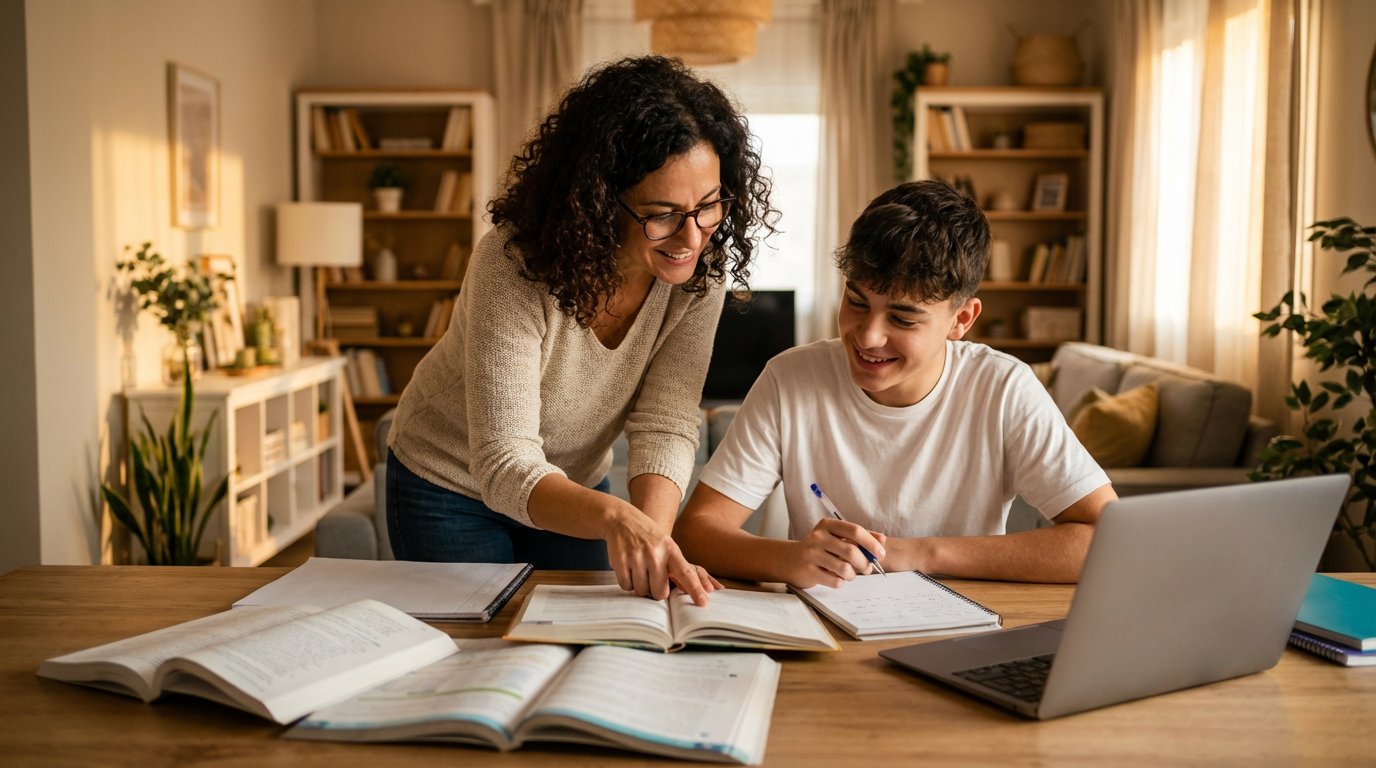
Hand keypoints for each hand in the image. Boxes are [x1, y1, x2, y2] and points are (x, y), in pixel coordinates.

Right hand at [603, 507, 722, 605]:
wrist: (623, 520)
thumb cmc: (649, 538)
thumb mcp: (667, 546)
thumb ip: (677, 567)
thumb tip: (688, 590)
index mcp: (670, 549)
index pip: (686, 573)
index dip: (695, 589)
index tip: (703, 603)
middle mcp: (654, 553)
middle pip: (660, 592)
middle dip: (657, 592)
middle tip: (654, 581)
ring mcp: (636, 557)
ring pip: (642, 591)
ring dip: (641, 587)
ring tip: (640, 571)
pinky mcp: (620, 560)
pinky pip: (626, 586)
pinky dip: (628, 583)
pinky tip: (629, 569)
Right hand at [784, 518, 887, 588]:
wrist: (790, 560)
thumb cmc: (819, 549)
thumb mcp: (836, 537)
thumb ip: (858, 537)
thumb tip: (881, 539)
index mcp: (827, 525)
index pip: (855, 531)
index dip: (871, 543)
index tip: (881, 554)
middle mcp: (818, 537)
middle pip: (851, 551)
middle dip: (865, 563)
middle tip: (867, 569)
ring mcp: (811, 554)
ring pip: (844, 568)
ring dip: (852, 575)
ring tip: (849, 574)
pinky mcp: (808, 571)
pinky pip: (835, 581)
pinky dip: (840, 582)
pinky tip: (835, 578)